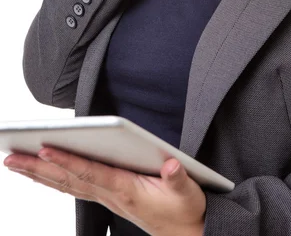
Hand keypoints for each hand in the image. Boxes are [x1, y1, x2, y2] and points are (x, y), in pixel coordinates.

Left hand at [4, 148, 205, 235]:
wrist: (187, 233)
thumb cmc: (184, 212)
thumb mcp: (187, 193)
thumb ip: (178, 178)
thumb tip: (172, 165)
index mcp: (126, 190)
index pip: (91, 173)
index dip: (68, 161)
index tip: (46, 149)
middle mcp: (111, 195)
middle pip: (69, 179)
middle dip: (39, 168)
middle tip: (12, 157)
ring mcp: (107, 198)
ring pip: (67, 185)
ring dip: (40, 174)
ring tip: (16, 162)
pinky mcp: (109, 198)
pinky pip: (74, 188)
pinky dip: (54, 180)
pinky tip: (43, 174)